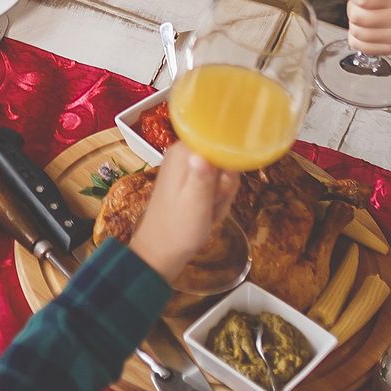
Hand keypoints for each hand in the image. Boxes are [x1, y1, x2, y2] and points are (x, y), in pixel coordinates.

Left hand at [124, 145, 240, 283]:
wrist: (162, 250)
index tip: (222, 183)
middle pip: (224, 156)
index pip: (220, 139)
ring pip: (224, 173)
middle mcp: (185, 153)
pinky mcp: (191, 180)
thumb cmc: (178, 228)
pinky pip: (217, 184)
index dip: (228, 161)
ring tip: (209, 210)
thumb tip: (203, 153)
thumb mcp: (195, 203)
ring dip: (222, 195)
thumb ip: (204, 177)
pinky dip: (217, 200)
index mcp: (183, 152)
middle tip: (213, 202)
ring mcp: (188, 167)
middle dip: (225, 183)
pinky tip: (208, 213)